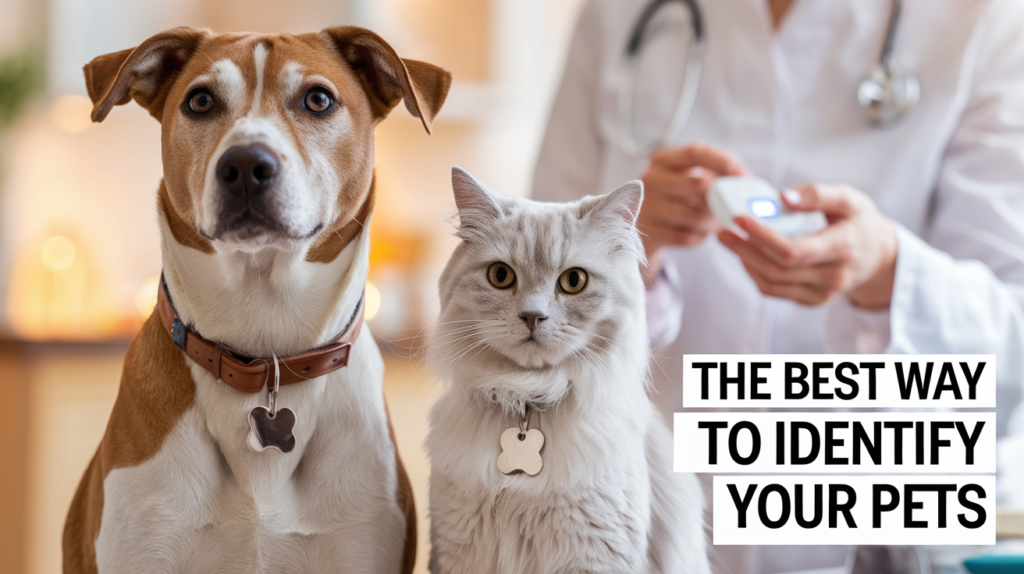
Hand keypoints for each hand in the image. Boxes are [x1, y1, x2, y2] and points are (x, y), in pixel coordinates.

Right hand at [638, 144, 747, 277]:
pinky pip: (687, 237)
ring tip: (718, 221)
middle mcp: (651, 180)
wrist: (635, 229)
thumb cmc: (671, 199)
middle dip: (722, 198)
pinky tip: (700, 233)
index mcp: (663, 160)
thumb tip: (746, 182)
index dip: (723, 162)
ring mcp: (647, 208)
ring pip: (695, 215)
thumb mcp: (682, 178)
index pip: (696, 152)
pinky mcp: (649, 233)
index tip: (744, 175)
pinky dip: (700, 236)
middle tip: (735, 205)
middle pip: (698, 185)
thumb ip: (710, 175)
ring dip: (714, 221)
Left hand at [717, 183, 897, 308]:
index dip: (762, 237)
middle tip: (725, 228)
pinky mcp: (812, 300)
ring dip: (746, 261)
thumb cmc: (859, 222)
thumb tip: (782, 198)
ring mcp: (822, 293)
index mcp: (843, 247)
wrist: (877, 256)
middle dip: (745, 248)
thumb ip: (818, 195)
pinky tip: (747, 254)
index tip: (739, 218)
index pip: (793, 250)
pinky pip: (775, 291)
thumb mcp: (848, 199)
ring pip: (771, 283)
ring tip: (731, 238)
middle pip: (777, 269)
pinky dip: (755, 273)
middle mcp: (833, 276)